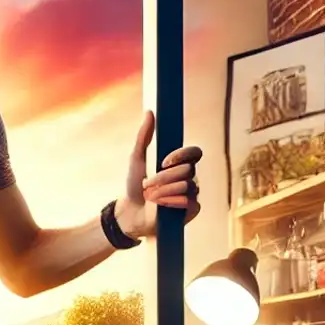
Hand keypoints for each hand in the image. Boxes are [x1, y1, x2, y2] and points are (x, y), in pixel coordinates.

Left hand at [115, 110, 200, 237]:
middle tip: (147, 184)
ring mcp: (192, 194)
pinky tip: (160, 206)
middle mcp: (190, 177)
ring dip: (163, 191)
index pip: (195, 153)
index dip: (183, 155)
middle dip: (163, 178)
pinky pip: (189, 202)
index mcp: (180, 164)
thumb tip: (150, 112)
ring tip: (150, 197)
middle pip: (188, 170)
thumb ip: (143, 136)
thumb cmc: (134, 185)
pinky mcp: (192, 210)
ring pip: (187, 186)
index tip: (163, 161)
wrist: (130, 212)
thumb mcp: (136, 158)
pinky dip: (171, 202)